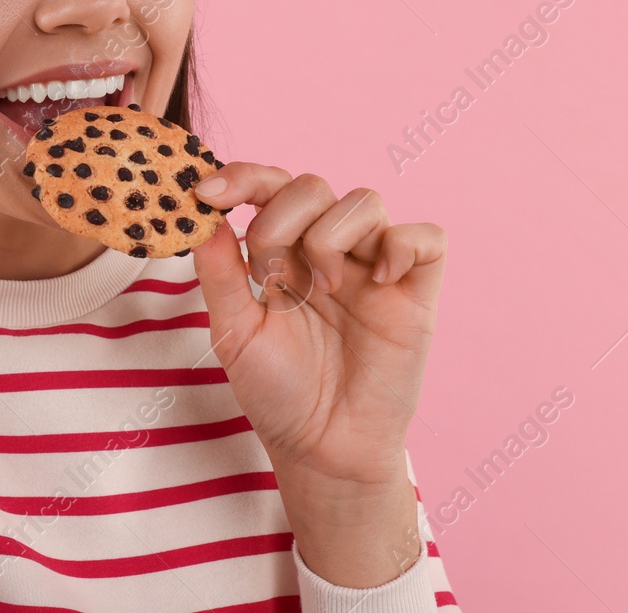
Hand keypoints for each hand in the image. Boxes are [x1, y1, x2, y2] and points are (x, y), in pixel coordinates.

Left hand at [189, 163, 446, 583]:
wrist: (323, 450)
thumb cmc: (278, 392)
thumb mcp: (234, 333)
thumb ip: (218, 273)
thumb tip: (201, 214)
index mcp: (283, 252)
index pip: (267, 187)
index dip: (240, 177)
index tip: (207, 193)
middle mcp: (328, 250)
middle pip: (312, 185)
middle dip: (281, 219)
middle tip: (271, 276)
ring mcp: (373, 267)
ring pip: (364, 200)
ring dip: (332, 236)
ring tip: (321, 290)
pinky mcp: (415, 292)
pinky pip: (426, 237)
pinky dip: (400, 245)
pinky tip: (376, 283)